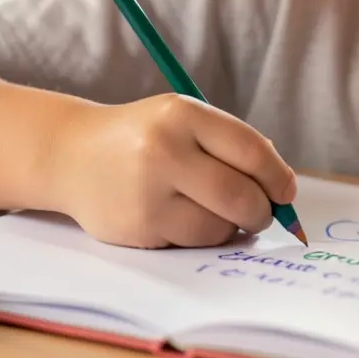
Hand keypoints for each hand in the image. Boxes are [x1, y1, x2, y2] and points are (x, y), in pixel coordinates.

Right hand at [44, 94, 296, 248]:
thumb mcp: (184, 120)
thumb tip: (283, 189)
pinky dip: (201, 237)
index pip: (252, 151)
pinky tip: (185, 219)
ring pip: (218, 226)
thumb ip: (231, 146)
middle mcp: (163, 150)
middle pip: (240, 195)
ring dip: (231, 227)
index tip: (286, 191)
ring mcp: (147, 191)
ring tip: (218, 213)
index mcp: (182, 114)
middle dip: (262, 210)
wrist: (72, 155)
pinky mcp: (136, 227)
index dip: (278, 177)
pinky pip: (191, 243)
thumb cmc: (145, 137)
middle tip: (262, 212)